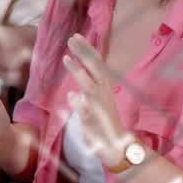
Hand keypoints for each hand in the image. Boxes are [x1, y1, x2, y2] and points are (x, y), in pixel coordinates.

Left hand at [63, 34, 130, 165]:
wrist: (116, 146)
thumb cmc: (103, 121)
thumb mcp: (96, 99)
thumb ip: (87, 84)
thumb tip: (77, 69)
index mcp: (104, 88)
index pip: (96, 64)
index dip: (87, 50)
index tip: (76, 36)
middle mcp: (104, 94)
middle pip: (95, 69)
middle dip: (84, 53)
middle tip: (71, 39)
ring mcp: (100, 108)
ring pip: (90, 87)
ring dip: (79, 73)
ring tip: (66, 59)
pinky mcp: (95, 123)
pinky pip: (88, 112)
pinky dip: (80, 104)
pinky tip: (72, 96)